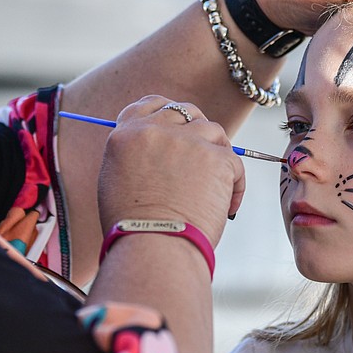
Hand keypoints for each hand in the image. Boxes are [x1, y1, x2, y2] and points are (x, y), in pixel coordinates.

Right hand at [97, 96, 244, 246]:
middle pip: (186, 112)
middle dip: (196, 131)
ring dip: (217, 154)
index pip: (151, 104)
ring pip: (213, 131)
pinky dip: (235, 185)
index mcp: (126, 134)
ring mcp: (187, 141)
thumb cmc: (133, 228)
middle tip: (202, 159)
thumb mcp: (117, 180)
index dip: (168, 114)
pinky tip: (227, 206)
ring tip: (214, 187)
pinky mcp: (217, 158)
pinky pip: (235, 162)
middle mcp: (155, 130)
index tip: (179, 129)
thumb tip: (159, 152)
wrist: (153, 248)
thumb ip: (136, 156)